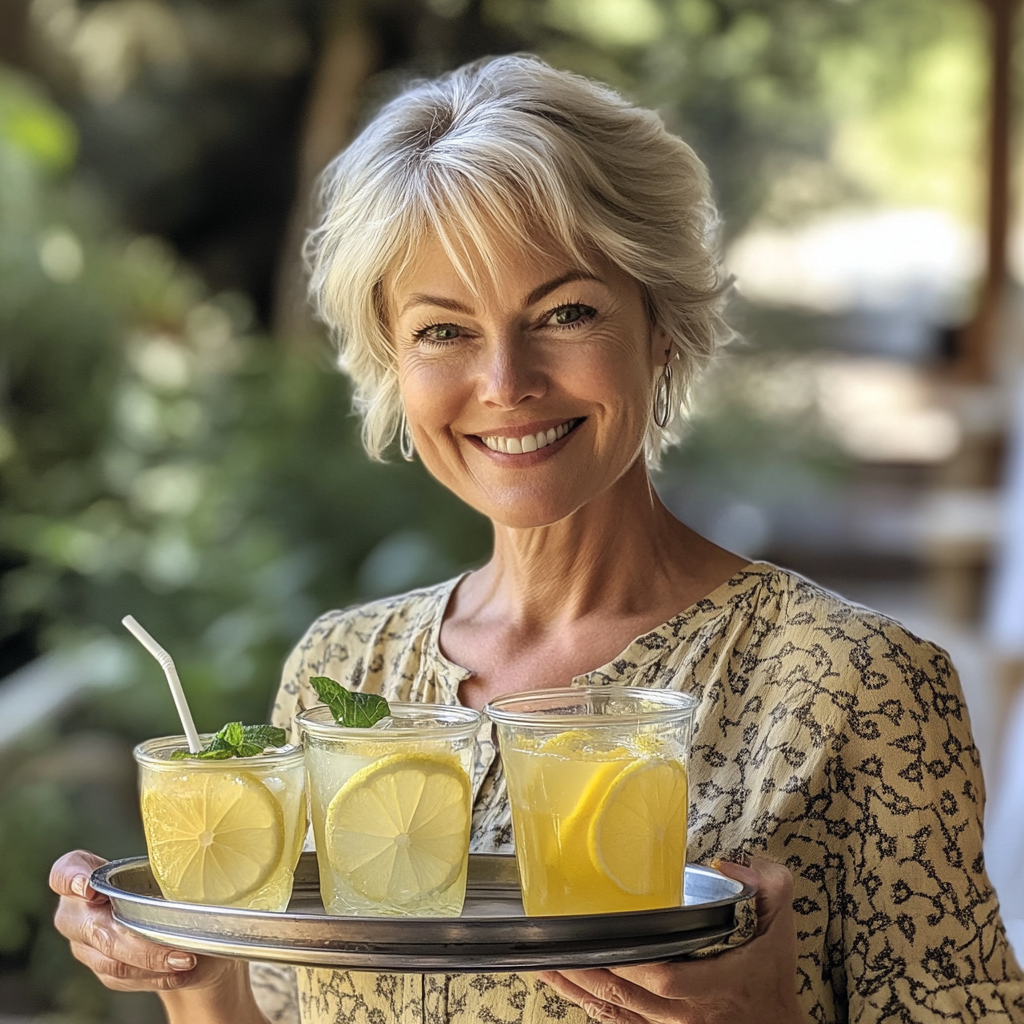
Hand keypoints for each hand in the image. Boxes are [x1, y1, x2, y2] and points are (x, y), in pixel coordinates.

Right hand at [49, 850, 241, 997]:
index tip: (89, 886)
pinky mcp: (101, 970)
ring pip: (109, 959)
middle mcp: (77, 912)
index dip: (71, 879)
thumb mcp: (173, 873)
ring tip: (187, 959)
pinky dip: (153, 976)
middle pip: (94, 928)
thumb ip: (170, 870)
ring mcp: (85, 945)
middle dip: (136, 941)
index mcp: (85, 876)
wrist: (182, 929)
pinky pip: (122, 978)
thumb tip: (201, 864)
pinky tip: (179, 972)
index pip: (64, 873)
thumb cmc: (174, 889)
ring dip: (151, 962)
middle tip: (175, 946)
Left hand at [536, 857, 802, 1023]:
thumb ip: (768, 886)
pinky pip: (617, 1023)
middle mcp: (687, 1012)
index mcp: (714, 983)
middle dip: (587, 972)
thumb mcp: (780, 924)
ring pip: (614, 1012)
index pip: (664, 978)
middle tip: (555, 946)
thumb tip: (728, 863)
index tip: (602, 939)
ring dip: (578, 991)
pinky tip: (564, 988)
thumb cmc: (771, 974)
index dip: (630, 965)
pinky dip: (589, 1006)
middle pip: (626, 996)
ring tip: (545, 965)